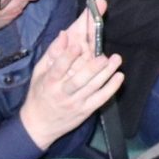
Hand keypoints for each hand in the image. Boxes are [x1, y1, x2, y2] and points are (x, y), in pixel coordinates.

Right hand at [17, 14, 123, 147]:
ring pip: (92, 88)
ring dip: (106, 74)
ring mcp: (75, 103)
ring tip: (116, 60)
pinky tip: (119, 77)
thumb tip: (64, 33)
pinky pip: (100, 99)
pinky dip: (111, 88)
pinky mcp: (86, 110)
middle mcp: (62, 93)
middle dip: (92, 68)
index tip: (77, 46)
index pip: (58, 69)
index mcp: (49, 82)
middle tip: (104, 57)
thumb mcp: (39, 73)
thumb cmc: (39, 94)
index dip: (67, 57)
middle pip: (78, 80)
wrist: (39, 125)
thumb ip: (52, 53)